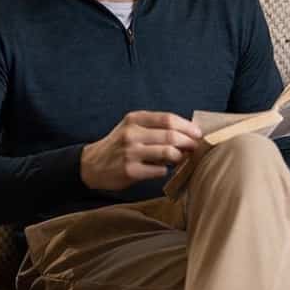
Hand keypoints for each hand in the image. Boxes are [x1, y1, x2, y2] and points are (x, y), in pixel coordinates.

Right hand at [80, 111, 202, 190]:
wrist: (91, 165)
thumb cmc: (118, 145)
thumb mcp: (131, 127)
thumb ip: (154, 126)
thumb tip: (187, 132)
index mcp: (134, 119)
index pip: (167, 119)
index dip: (187, 126)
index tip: (198, 133)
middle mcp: (132, 134)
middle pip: (171, 136)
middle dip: (189, 143)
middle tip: (195, 148)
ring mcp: (130, 153)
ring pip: (168, 153)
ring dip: (180, 157)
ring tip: (181, 159)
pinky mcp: (130, 171)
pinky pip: (159, 170)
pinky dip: (166, 170)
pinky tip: (162, 169)